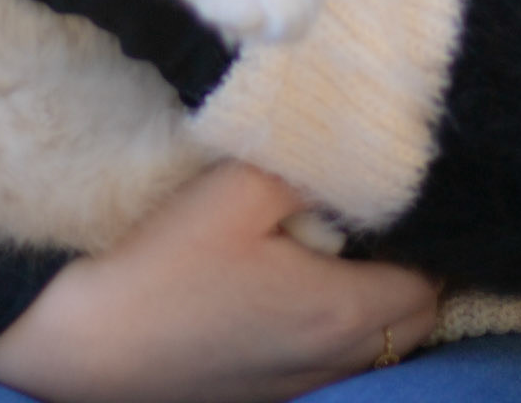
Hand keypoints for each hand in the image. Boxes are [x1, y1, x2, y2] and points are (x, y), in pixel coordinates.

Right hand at [0, 162, 436, 402]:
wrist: (87, 346)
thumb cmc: (163, 265)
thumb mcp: (237, 188)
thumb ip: (307, 163)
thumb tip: (356, 142)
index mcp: (342, 310)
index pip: (433, 280)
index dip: (433, 235)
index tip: (411, 193)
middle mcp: (335, 360)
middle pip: (415, 317)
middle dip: (412, 265)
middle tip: (381, 210)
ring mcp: (300, 386)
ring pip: (375, 343)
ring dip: (376, 299)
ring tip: (342, 240)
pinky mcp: (266, 394)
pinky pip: (331, 358)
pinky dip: (335, 323)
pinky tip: (295, 282)